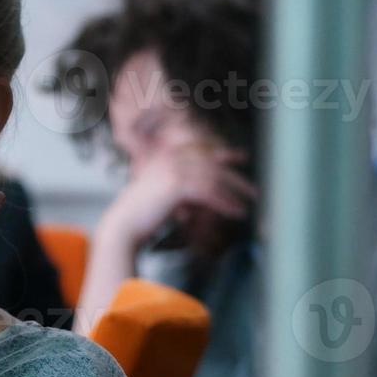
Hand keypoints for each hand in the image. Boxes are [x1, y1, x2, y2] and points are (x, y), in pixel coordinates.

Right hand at [97, 125, 254, 250]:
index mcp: (167, 156)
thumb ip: (181, 186)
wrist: (123, 225)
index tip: (242, 157)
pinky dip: (225, 204)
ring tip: (250, 203)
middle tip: (254, 189)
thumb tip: (203, 189)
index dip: (225, 153)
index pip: (203, 151)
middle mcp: (172, 158)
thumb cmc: (140, 214)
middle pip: (213, 164)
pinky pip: (210, 193)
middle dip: (236, 177)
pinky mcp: (177, 186)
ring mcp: (174, 169)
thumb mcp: (161, 192)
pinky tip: (236, 212)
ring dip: (236, 192)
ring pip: (215, 178)